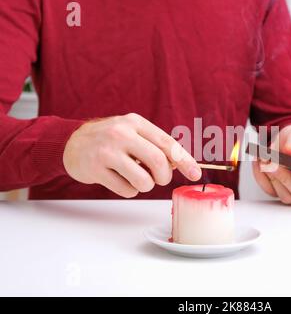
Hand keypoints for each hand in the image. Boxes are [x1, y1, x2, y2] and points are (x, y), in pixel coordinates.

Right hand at [63, 113, 200, 197]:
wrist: (71, 143)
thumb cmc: (109, 140)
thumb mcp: (132, 132)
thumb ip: (154, 145)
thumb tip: (180, 163)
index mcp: (135, 123)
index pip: (167, 143)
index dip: (185, 160)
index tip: (196, 173)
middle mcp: (122, 133)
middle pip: (158, 162)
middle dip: (164, 177)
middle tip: (158, 179)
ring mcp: (107, 151)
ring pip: (143, 180)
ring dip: (145, 186)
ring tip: (135, 178)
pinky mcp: (96, 169)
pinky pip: (126, 190)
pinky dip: (129, 190)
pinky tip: (119, 180)